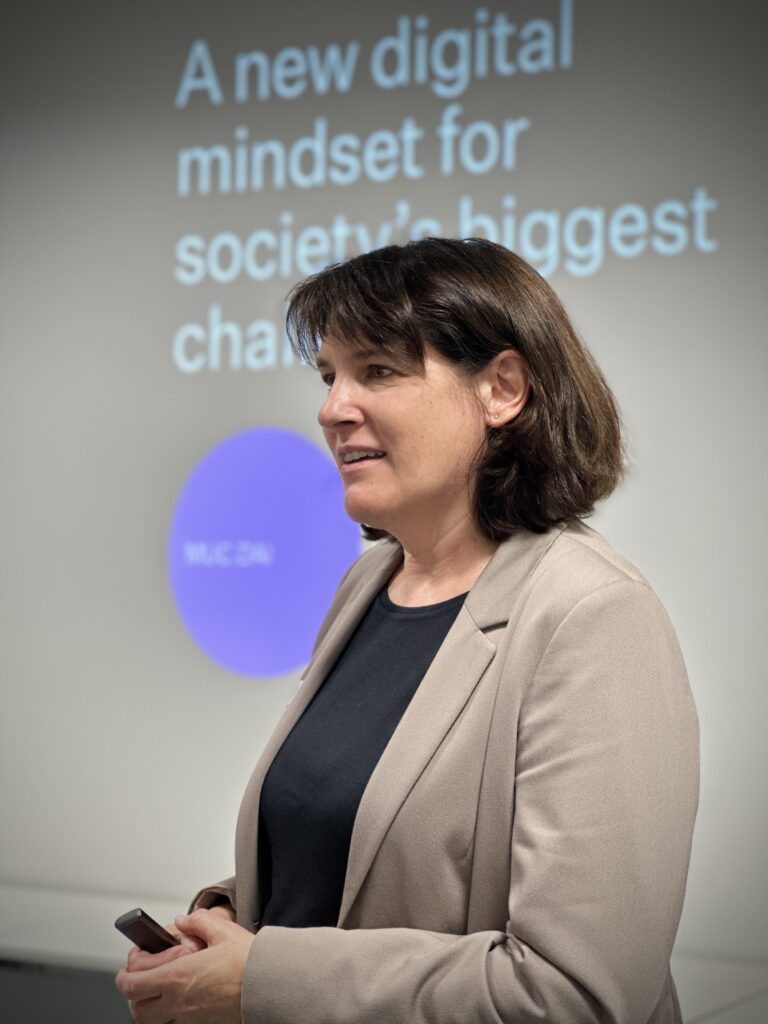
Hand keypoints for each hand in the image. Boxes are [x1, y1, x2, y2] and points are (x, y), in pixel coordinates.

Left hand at [115, 908, 252, 1023]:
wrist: (271, 986)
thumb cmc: (249, 961)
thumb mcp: (222, 930)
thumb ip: (197, 922)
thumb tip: (182, 921)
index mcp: (177, 977)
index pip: (132, 985)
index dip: (123, 977)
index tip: (127, 969)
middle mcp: (178, 1003)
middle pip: (137, 1010)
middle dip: (133, 995)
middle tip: (140, 981)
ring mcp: (190, 1019)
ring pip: (154, 1023)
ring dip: (150, 1009)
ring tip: (160, 993)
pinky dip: (171, 1016)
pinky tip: (184, 1001)